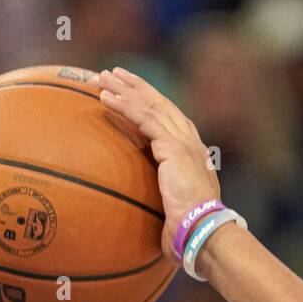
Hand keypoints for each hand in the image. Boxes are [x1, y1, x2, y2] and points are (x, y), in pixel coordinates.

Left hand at [97, 67, 220, 258]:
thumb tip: (140, 205)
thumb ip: (161, 194)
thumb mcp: (173, 204)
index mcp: (190, 149)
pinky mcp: (171, 146)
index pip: (166, 116)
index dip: (147, 99)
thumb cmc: (186, 226)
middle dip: (134, 85)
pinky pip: (142, 118)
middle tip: (112, 73)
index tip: (129, 90)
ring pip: (148, 105)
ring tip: (102, 78)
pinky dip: (123, 106)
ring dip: (123, 89)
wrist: (200, 228)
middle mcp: (188, 138)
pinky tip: (105, 97)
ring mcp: (181, 139)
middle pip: (157, 102)